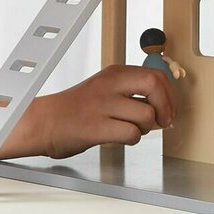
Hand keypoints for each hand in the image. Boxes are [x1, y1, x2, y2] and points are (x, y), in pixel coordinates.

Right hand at [27, 65, 178, 157]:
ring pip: (146, 115)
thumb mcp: (104, 88)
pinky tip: (120, 138)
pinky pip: (131, 134)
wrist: (43, 122)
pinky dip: (132, 139)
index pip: (155, 75)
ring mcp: (102, 106)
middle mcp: (109, 85)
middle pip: (154, 85)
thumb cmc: (76, 109)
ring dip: (147, 128)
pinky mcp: (96, 128)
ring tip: (132, 130)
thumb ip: (130, 91)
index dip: (169, 94)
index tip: (170, 109)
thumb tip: (164, 102)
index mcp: (114, 73)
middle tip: (163, 121)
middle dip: (166, 107)